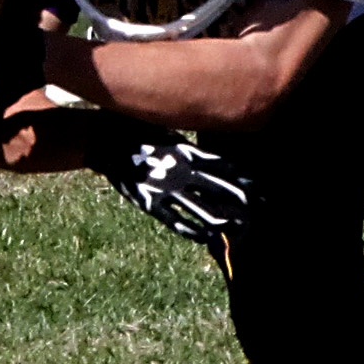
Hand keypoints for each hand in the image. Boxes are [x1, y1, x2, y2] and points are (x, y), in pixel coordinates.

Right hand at [86, 125, 256, 242]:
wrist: (101, 137)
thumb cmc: (133, 126)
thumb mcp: (165, 126)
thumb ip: (185, 139)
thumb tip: (204, 137)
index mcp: (185, 149)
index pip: (223, 165)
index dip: (243, 176)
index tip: (262, 185)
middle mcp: (180, 169)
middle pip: (219, 187)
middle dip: (241, 199)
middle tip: (262, 208)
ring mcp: (165, 187)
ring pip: (201, 208)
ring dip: (221, 219)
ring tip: (239, 228)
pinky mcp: (149, 201)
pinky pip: (174, 220)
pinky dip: (191, 230)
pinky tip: (206, 237)